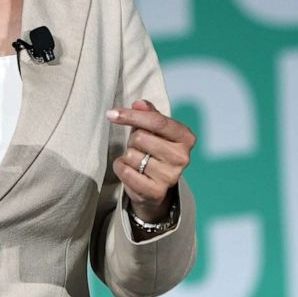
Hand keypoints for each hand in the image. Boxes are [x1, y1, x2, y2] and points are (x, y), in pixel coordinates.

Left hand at [107, 99, 194, 222]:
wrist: (155, 186)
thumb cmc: (153, 151)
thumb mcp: (153, 129)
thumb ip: (148, 113)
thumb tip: (139, 104)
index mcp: (185, 137)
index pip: (157, 121)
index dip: (132, 115)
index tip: (112, 113)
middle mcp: (182, 157)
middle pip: (140, 137)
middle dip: (132, 140)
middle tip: (139, 147)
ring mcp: (170, 176)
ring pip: (131, 155)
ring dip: (127, 156)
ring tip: (138, 161)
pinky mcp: (156, 192)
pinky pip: (125, 172)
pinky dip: (121, 168)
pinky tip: (131, 171)